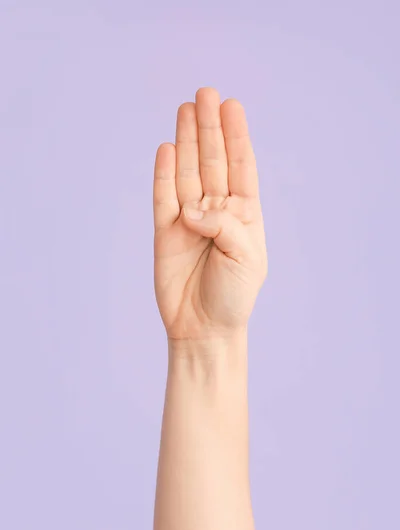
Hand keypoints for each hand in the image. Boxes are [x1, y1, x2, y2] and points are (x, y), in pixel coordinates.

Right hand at [153, 87, 266, 340]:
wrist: (204, 328)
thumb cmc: (233, 296)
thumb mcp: (246, 258)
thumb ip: (224, 225)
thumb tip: (193, 207)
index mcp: (244, 215)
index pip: (240, 167)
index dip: (236, 136)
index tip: (232, 105)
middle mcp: (216, 211)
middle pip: (212, 161)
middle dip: (209, 128)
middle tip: (205, 93)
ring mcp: (189, 219)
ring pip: (188, 172)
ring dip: (188, 141)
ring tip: (187, 109)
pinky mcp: (164, 232)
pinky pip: (163, 197)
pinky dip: (165, 174)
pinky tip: (168, 149)